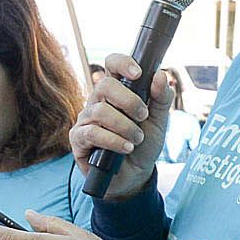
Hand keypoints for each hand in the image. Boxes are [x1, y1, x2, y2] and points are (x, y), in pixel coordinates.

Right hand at [69, 54, 176, 201]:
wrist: (134, 176)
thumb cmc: (143, 145)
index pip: (112, 65)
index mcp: (116, 92)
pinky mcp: (78, 139)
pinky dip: (113, 140)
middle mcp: (98, 102)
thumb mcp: (159, 121)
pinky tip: (125, 148)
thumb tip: (160, 74)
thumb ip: (161, 98)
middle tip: (143, 116)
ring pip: (99, 111)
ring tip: (137, 139)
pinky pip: (91, 133)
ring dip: (124, 126)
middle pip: (104, 85)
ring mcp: (85, 120)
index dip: (122, 63)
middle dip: (128, 100)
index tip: (138, 74)